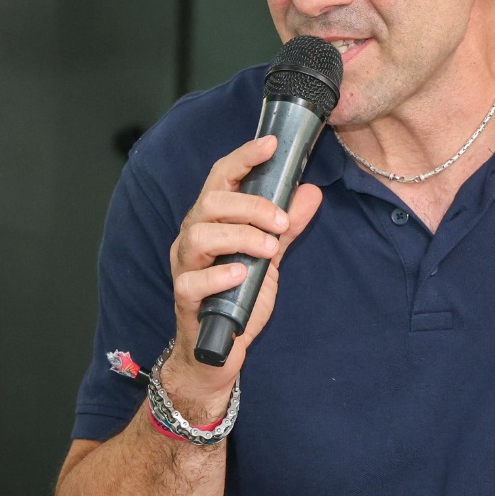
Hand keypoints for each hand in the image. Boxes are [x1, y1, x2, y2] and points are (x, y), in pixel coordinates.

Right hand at [163, 135, 322, 421]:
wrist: (215, 352)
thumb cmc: (236, 299)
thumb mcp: (268, 257)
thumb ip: (286, 225)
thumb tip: (310, 191)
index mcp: (211, 220)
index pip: (222, 177)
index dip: (245, 157)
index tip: (272, 143)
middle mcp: (192, 237)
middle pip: (211, 202)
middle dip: (251, 206)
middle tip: (282, 222)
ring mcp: (184, 267)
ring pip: (199, 235)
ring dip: (240, 236)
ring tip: (270, 250)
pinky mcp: (184, 298)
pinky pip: (193, 281)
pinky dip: (220, 275)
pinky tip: (242, 276)